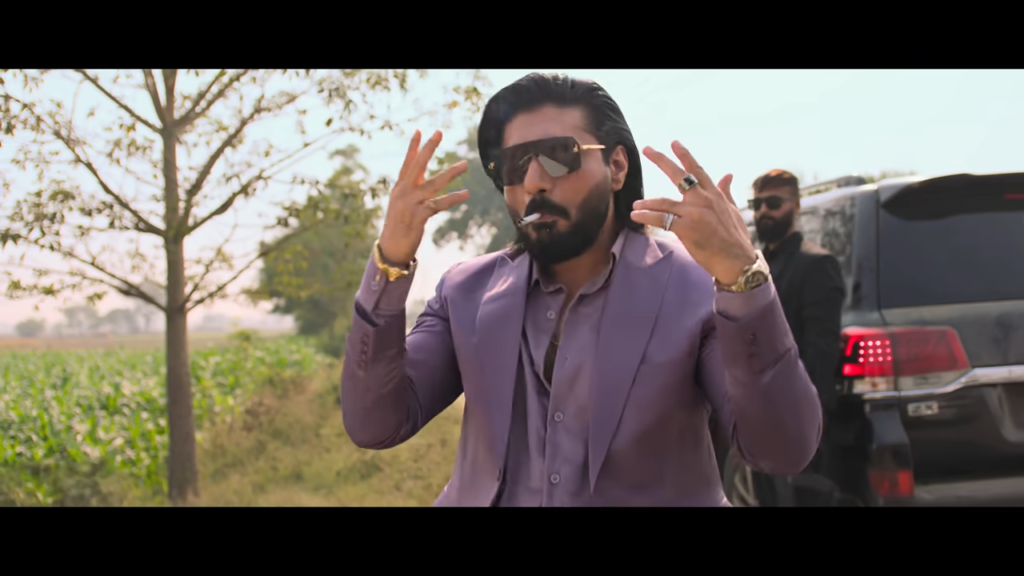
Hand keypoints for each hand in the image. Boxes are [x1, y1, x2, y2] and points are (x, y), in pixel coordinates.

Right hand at [378, 130, 469, 264]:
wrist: (391, 247)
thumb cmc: (398, 226)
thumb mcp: (401, 205)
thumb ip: (410, 190)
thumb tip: (420, 179)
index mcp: (400, 188)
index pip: (408, 163)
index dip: (413, 146)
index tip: (420, 130)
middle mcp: (404, 192)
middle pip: (418, 165)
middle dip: (429, 148)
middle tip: (439, 132)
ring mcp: (410, 203)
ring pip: (434, 183)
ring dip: (451, 173)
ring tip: (465, 164)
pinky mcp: (418, 215)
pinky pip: (439, 204)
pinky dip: (453, 198)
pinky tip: (465, 194)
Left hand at [630, 141, 754, 284]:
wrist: (737, 261)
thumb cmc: (736, 238)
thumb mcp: (733, 210)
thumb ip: (725, 192)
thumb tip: (728, 175)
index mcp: (714, 195)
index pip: (697, 170)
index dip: (685, 155)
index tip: (674, 143)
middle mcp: (703, 200)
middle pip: (679, 175)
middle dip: (661, 160)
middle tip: (647, 149)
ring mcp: (694, 213)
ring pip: (664, 202)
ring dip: (647, 202)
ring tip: (635, 204)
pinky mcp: (686, 229)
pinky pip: (661, 220)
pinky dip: (646, 217)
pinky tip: (635, 216)